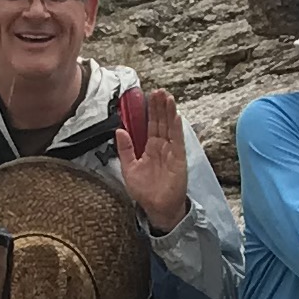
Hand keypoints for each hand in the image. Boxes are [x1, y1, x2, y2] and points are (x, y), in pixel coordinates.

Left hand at [120, 86, 191, 233]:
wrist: (157, 207)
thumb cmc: (144, 191)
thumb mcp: (128, 168)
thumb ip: (125, 149)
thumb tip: (120, 131)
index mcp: (149, 147)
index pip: (150, 124)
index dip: (150, 111)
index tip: (148, 96)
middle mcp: (161, 146)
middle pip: (161, 122)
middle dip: (160, 107)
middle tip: (159, 91)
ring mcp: (171, 151)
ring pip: (170, 128)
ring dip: (169, 113)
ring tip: (167, 98)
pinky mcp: (178, 158)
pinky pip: (177, 141)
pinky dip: (176, 129)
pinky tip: (176, 117)